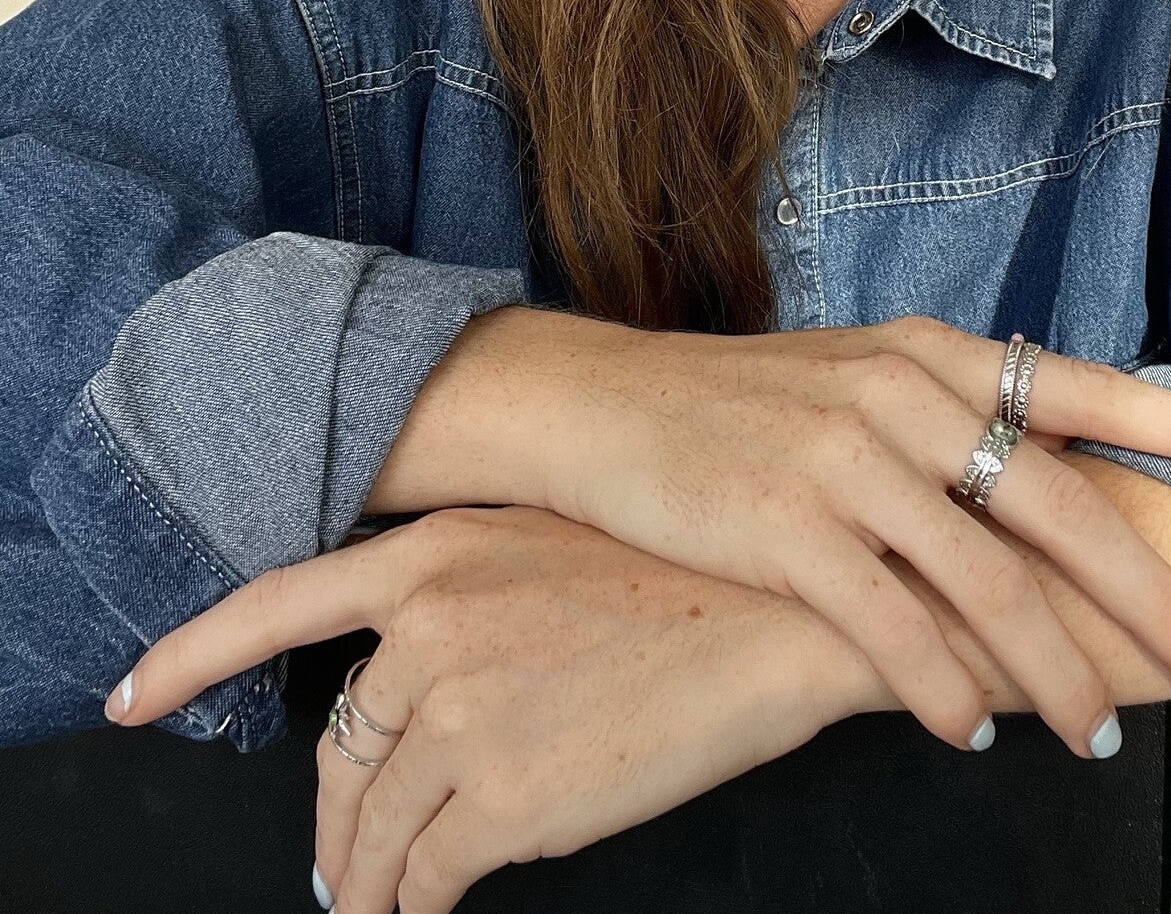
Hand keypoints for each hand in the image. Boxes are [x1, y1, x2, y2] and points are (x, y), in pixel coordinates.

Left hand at [106, 504, 884, 913]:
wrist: (783, 616)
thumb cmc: (689, 579)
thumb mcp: (553, 550)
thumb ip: (467, 605)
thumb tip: (412, 700)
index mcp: (436, 552)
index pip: (279, 602)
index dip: (191, 656)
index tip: (131, 697)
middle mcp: (430, 626)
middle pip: (339, 751)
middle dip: (333, 825)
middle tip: (342, 871)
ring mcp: (462, 712)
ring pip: (371, 829)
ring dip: (367, 884)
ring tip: (377, 909)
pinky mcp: (504, 797)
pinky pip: (424, 881)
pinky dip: (415, 911)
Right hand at [461, 308, 1170, 755]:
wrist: (602, 405)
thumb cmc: (742, 406)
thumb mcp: (857, 381)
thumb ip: (951, 416)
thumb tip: (1055, 475)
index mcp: (932, 354)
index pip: (1084, 388)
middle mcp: (902, 392)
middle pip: (1061, 506)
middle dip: (1152, 600)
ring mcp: (844, 456)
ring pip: (987, 581)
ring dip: (1054, 673)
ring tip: (1095, 736)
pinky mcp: (784, 524)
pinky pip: (891, 624)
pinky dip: (942, 685)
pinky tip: (970, 728)